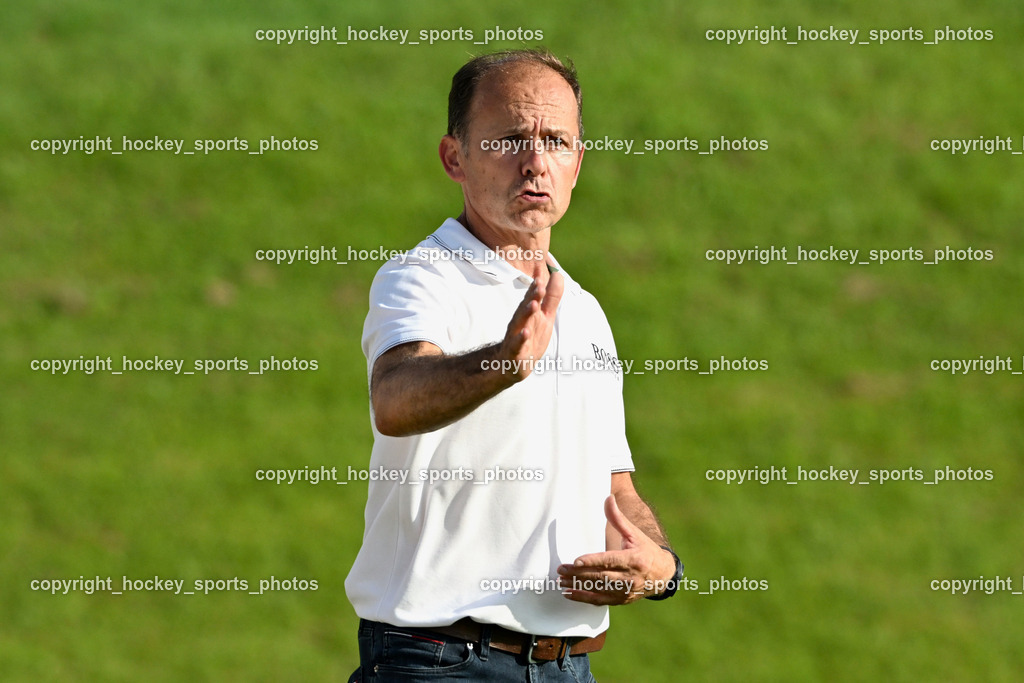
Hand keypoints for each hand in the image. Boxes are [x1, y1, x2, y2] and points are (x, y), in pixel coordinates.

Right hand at [498, 258, 562, 380]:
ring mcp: (515, 336)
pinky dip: (521, 339)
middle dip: (532, 296)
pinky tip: (526, 333)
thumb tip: (557, 274)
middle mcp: (520, 322)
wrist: (512, 365)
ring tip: (534, 305)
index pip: (532, 296)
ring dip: (526, 313)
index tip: (541, 270)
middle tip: (539, 284)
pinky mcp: (514, 352)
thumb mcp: (545, 316)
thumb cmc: (531, 337)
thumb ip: (551, 296)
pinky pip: (517, 345)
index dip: (537, 284)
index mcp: (527, 313)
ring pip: (520, 323)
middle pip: (526, 307)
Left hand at [557, 495, 676, 604]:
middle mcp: (630, 577)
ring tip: (561, 582)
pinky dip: (584, 598)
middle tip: (561, 570)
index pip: (610, 560)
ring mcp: (626, 591)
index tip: (576, 561)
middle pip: (601, 577)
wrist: (663, 574)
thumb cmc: (646, 550)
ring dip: (578, 587)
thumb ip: (618, 518)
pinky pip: (600, 601)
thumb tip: (608, 498)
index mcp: (633, 559)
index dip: (593, 561)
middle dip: (579, 574)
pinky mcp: (621, 600)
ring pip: (599, 590)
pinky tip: (569, 593)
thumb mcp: (634, 533)